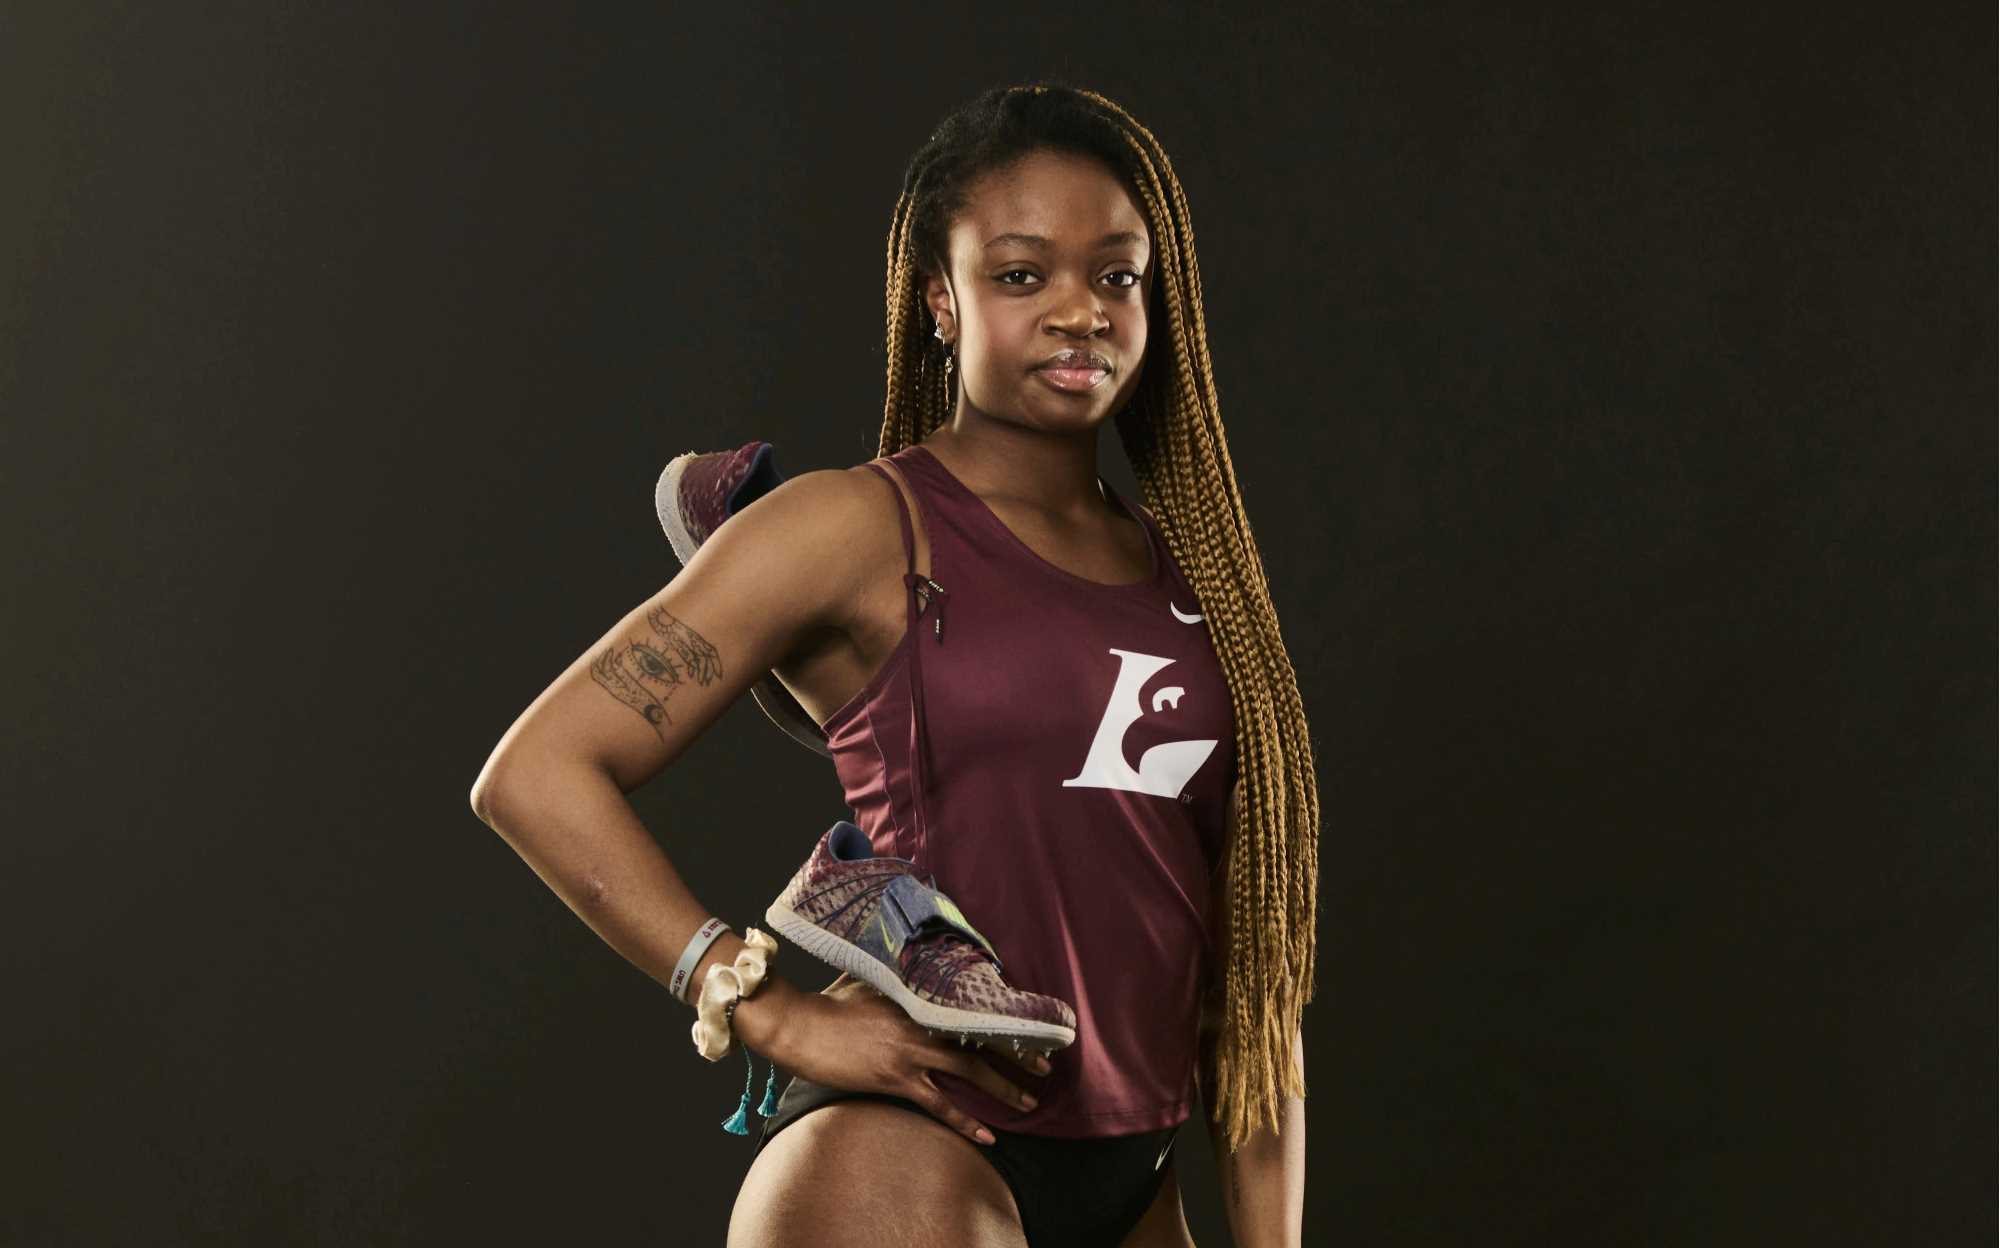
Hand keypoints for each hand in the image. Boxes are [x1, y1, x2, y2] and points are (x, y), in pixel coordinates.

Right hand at [747, 971, 1049, 1146]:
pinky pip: (939, 1104)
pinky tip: (988, 1136)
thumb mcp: (870, 980)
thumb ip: (898, 978)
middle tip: (1044, 1068)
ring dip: (1003, 1088)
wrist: (800, 1025)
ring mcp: (910, 1052)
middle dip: (1017, 1056)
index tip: (1029, 1028)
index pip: (972, 1009)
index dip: (1004, 1020)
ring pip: (969, 1071)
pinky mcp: (895, 1079)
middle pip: (981, 1039)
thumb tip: (915, 966)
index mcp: (919, 996)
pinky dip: (965, 1121)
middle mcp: (922, 1023)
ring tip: (1028, 1102)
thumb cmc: (831, 1001)